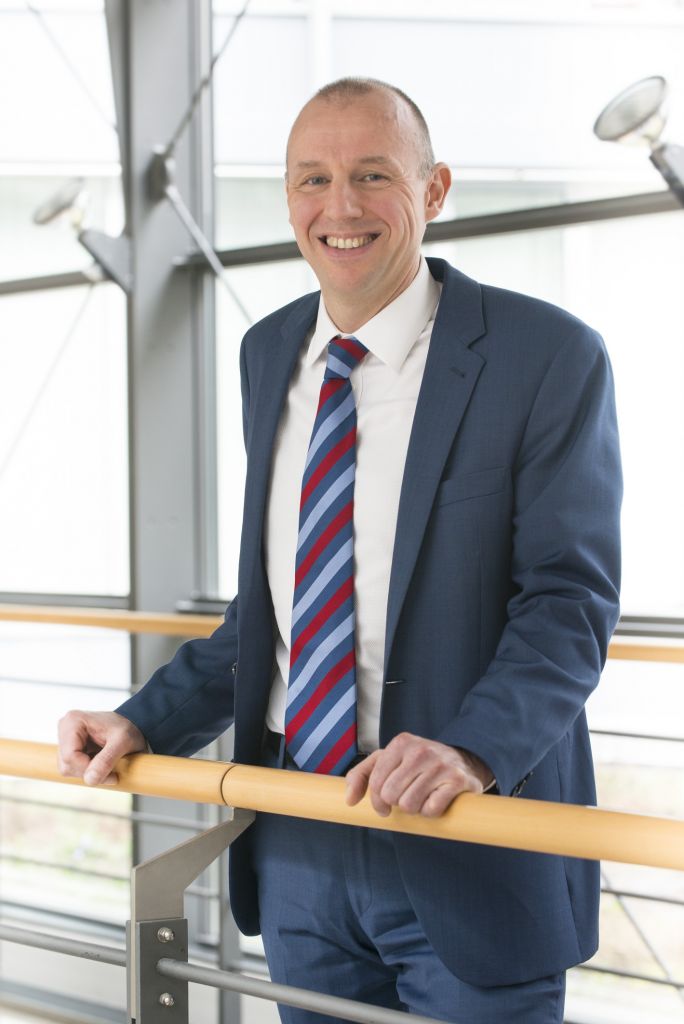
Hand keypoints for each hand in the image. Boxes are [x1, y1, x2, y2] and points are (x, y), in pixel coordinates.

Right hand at [57, 710, 146, 785]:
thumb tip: (89, 779)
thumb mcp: (123, 742)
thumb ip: (106, 761)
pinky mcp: (69, 747)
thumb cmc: (128, 728)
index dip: (88, 769)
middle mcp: (65, 727)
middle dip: (89, 773)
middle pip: (67, 765)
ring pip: (68, 769)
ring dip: (89, 773)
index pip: (70, 756)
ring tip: (108, 767)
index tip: (110, 774)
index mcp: (74, 721)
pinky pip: (72, 768)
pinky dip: (88, 771)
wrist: (133, 724)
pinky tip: (101, 763)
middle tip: (112, 773)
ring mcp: (65, 738)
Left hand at [345, 732, 493, 817]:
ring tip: (422, 797)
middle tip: (407, 797)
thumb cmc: (417, 764)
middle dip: (398, 803)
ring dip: (415, 808)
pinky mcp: (457, 780)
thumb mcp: (387, 761)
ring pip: (410, 805)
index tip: (385, 806)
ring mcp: (440, 764)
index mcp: (400, 743)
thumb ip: (361, 775)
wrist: (462, 762)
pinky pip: (431, 809)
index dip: (377, 801)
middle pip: (392, 795)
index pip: (377, 783)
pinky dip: (431, 812)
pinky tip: (436, 800)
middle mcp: (420, 750)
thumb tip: (349, 800)